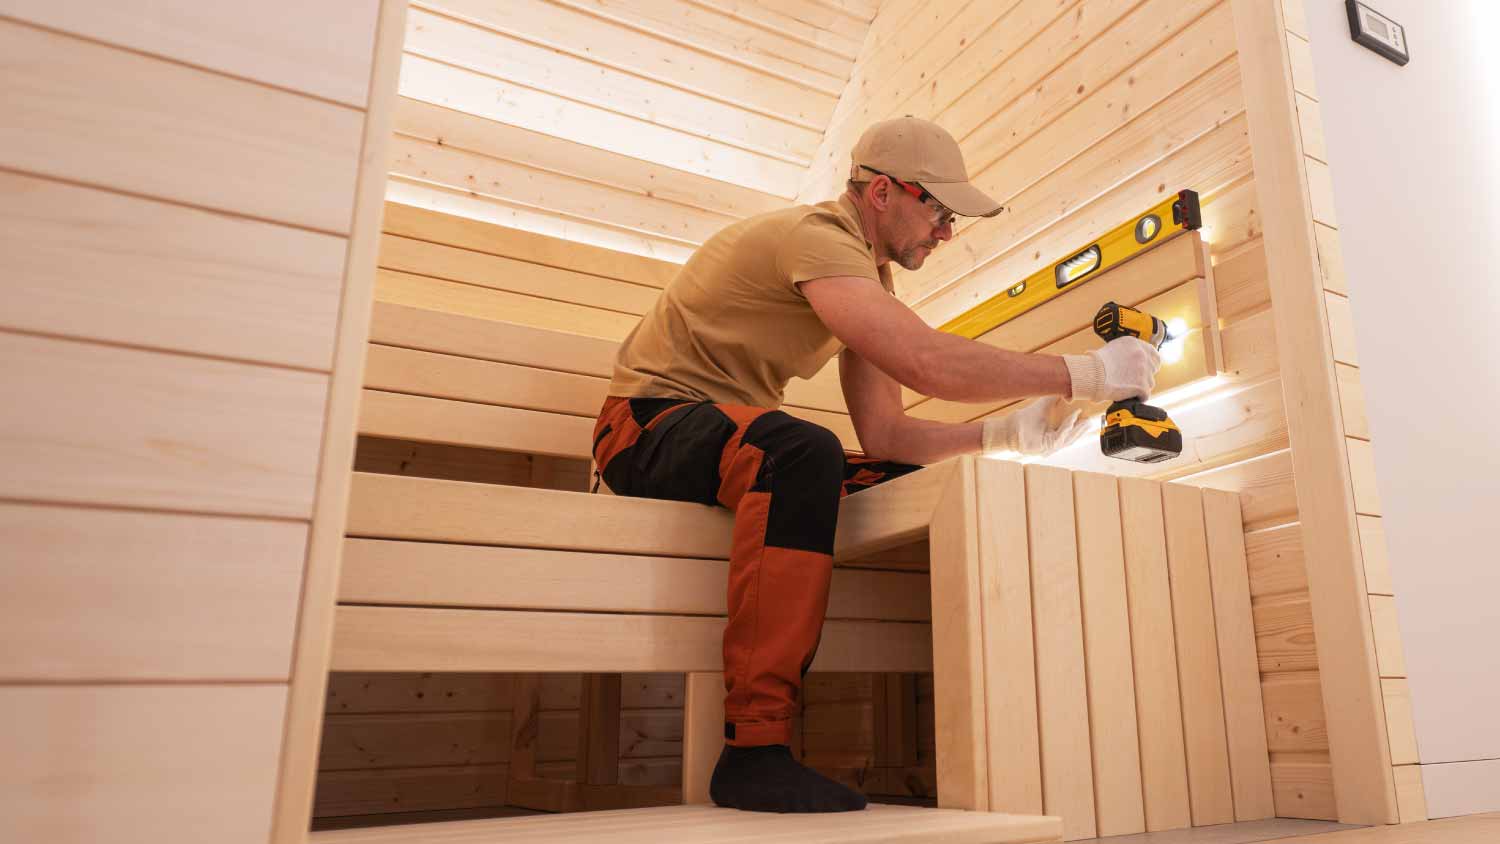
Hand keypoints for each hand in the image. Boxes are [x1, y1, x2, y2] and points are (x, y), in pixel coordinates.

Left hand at [981, 396, 1095, 456]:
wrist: (1009, 427)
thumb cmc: (1023, 420)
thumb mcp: (1041, 407)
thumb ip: (1052, 399)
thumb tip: (1061, 388)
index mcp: (1053, 435)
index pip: (1070, 431)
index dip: (1079, 425)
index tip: (1087, 415)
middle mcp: (1052, 442)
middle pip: (1072, 437)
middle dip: (1082, 429)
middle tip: (1092, 421)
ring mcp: (1049, 446)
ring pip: (1068, 438)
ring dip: (1077, 429)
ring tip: (1085, 420)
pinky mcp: (1045, 447)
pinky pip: (1059, 437)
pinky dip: (1067, 428)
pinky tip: (1072, 420)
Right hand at [1063, 337, 1160, 401]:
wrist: (1090, 375)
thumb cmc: (1096, 364)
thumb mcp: (1113, 348)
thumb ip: (1127, 352)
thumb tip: (1132, 359)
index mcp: (1135, 343)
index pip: (1153, 354)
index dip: (1149, 363)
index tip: (1144, 369)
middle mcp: (1142, 354)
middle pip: (1153, 368)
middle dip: (1145, 375)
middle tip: (1133, 379)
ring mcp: (1144, 370)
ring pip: (1150, 382)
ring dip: (1140, 386)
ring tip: (1126, 387)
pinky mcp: (1142, 385)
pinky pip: (1145, 395)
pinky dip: (1137, 397)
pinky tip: (1128, 395)